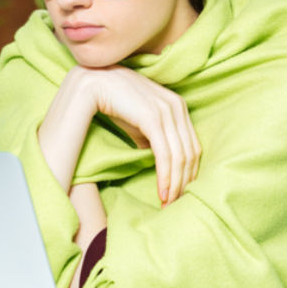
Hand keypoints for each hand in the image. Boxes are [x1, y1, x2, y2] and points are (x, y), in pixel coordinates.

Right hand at [73, 66, 200, 204]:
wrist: (93, 83)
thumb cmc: (115, 102)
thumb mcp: (140, 122)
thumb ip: (153, 138)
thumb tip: (160, 159)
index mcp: (179, 106)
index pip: (193, 146)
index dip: (189, 173)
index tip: (181, 193)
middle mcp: (178, 107)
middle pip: (190, 154)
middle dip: (185, 183)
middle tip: (177, 205)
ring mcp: (167, 112)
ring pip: (179, 157)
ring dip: (175, 185)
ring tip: (168, 203)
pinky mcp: (153, 118)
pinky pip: (165, 154)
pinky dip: (165, 177)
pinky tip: (161, 193)